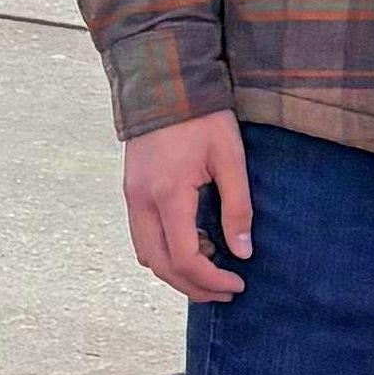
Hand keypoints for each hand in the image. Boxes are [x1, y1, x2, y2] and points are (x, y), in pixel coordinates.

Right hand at [121, 114, 252, 304]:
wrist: (165, 84)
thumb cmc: (202, 117)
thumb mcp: (230, 158)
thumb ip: (237, 208)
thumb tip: (242, 252)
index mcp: (168, 194)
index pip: (185, 257)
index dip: (211, 280)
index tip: (237, 283)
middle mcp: (142, 201)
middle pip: (160, 265)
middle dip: (192, 286)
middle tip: (225, 290)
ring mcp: (131, 197)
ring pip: (146, 255)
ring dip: (176, 271)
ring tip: (211, 268)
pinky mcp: (131, 191)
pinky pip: (143, 236)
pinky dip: (165, 251)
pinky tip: (194, 242)